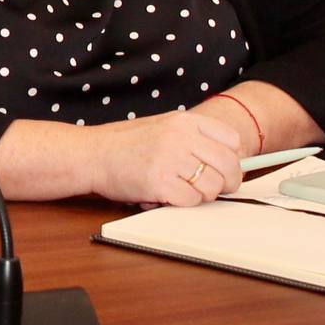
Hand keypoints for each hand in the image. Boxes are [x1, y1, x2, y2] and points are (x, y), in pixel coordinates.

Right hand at [79, 110, 242, 206]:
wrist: (91, 154)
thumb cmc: (124, 144)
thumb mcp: (162, 127)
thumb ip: (192, 139)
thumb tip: (225, 160)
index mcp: (184, 121)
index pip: (231, 140)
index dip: (232, 159)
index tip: (225, 170)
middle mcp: (181, 137)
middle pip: (228, 165)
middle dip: (227, 183)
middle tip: (216, 189)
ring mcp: (171, 159)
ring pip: (212, 186)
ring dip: (202, 195)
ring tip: (183, 190)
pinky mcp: (160, 182)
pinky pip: (191, 201)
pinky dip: (184, 203)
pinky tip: (168, 195)